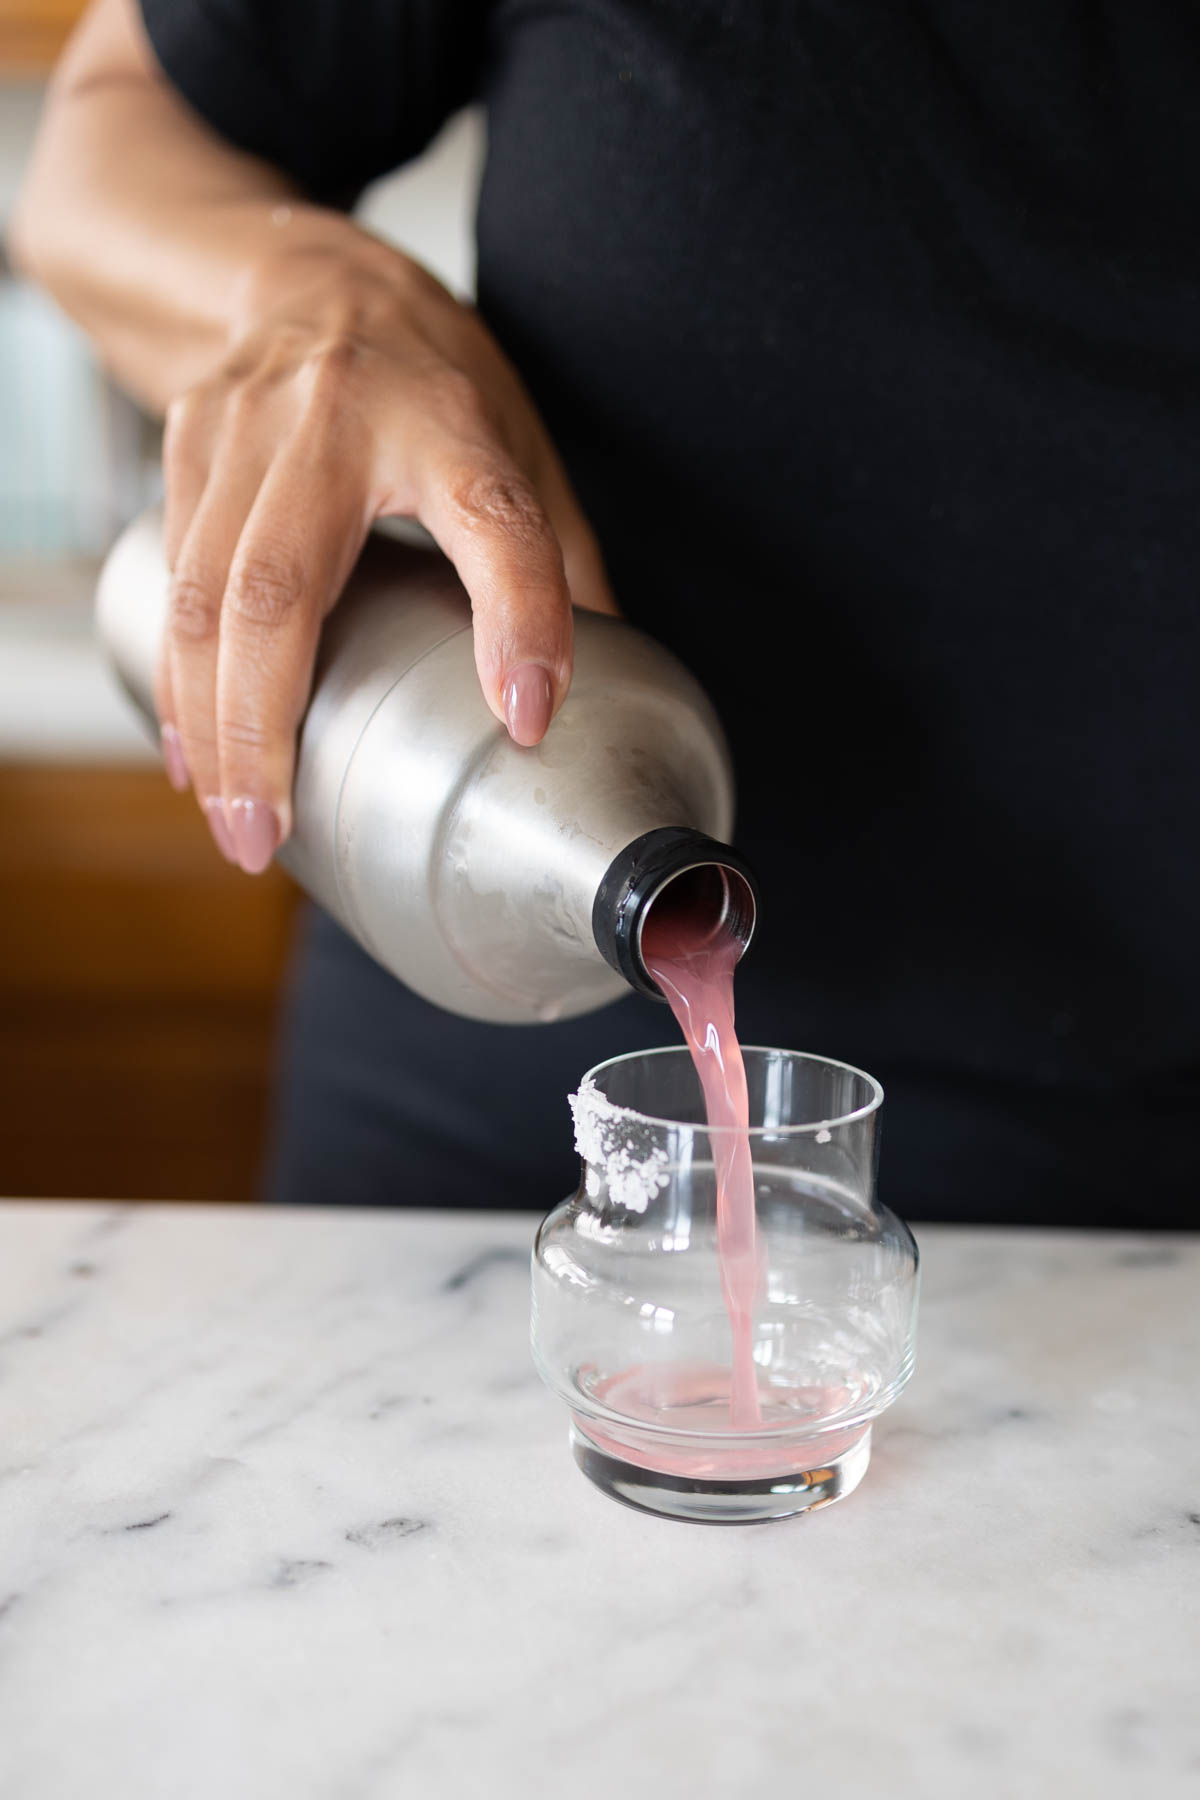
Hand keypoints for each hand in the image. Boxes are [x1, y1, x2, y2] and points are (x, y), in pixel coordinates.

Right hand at [154, 228, 615, 871]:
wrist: (304, 272)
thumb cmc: (431, 372)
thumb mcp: (521, 443)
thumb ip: (555, 565)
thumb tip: (591, 697)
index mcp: (451, 419)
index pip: (497, 521)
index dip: (518, 620)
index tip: (525, 719)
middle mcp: (337, 416)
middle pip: (280, 588)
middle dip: (264, 731)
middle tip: (270, 838)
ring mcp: (245, 428)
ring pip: (202, 598)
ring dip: (208, 727)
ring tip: (234, 825)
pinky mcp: (187, 446)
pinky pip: (171, 584)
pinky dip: (177, 680)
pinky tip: (191, 755)